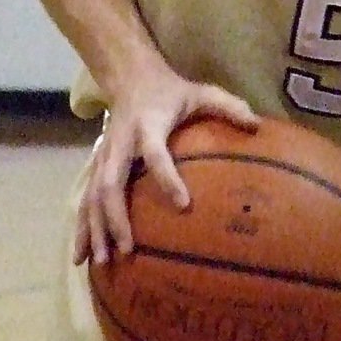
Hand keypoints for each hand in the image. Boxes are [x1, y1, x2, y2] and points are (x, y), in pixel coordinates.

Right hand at [73, 61, 257, 265]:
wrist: (130, 77)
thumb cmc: (171, 92)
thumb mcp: (201, 92)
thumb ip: (228, 106)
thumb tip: (258, 125)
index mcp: (148, 126)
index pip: (156, 154)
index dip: (168, 178)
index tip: (184, 205)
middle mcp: (121, 143)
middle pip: (111, 183)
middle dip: (116, 217)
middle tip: (129, 248)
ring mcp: (104, 155)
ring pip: (93, 196)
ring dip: (95, 229)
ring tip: (101, 262)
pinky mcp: (96, 165)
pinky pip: (86, 199)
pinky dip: (83, 228)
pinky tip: (82, 256)